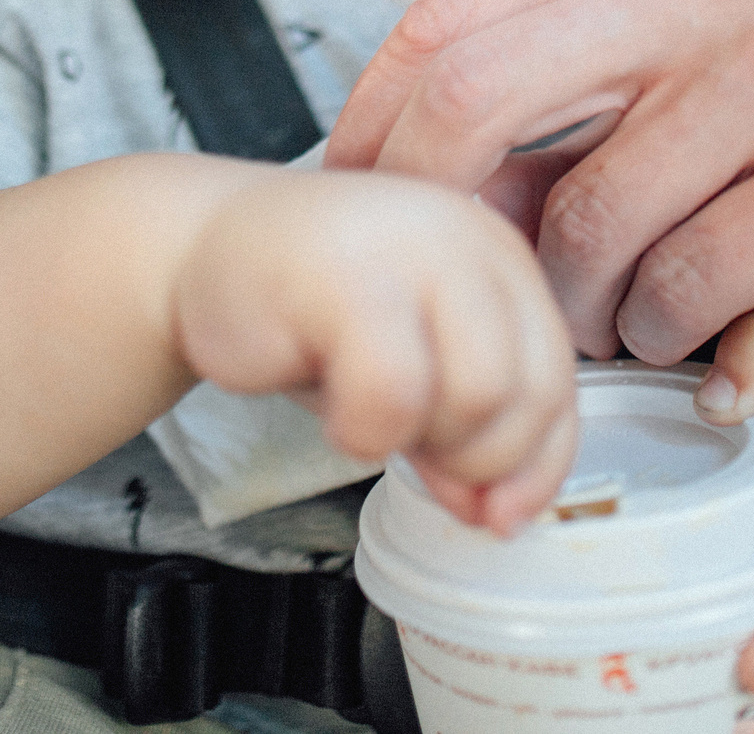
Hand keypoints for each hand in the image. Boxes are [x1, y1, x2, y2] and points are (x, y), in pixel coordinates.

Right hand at [169, 168, 578, 534]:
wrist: (196, 249)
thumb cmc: (305, 312)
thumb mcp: (411, 370)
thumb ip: (466, 431)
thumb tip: (501, 515)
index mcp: (497, 255)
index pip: (556, 379)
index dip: (535, 466)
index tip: (495, 514)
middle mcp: (466, 238)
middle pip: (526, 394)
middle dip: (475, 461)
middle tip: (412, 454)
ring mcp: (409, 247)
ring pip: (475, 396)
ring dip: (418, 442)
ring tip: (365, 415)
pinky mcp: (343, 274)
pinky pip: (391, 396)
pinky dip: (362, 433)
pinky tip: (329, 406)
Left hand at [324, 0, 753, 361]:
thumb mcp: (697, 16)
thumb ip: (567, 62)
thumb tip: (405, 163)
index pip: (449, 20)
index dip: (373, 123)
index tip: (355, 197)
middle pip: (483, 98)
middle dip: (436, 211)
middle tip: (447, 278)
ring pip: (589, 216)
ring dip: (570, 299)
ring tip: (595, 317)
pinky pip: (685, 282)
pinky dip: (658, 329)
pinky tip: (678, 328)